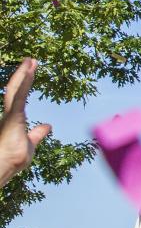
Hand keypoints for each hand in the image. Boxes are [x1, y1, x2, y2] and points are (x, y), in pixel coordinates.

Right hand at [1, 58, 49, 187]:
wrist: (4, 167)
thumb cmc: (14, 159)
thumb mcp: (30, 143)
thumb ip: (37, 134)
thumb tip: (48, 125)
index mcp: (13, 119)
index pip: (19, 97)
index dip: (25, 83)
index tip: (31, 70)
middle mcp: (9, 114)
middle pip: (16, 89)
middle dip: (23, 74)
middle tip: (31, 60)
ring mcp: (9, 115)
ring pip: (17, 90)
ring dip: (24, 74)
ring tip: (31, 61)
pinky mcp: (12, 116)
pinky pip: (19, 96)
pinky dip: (24, 83)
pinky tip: (28, 71)